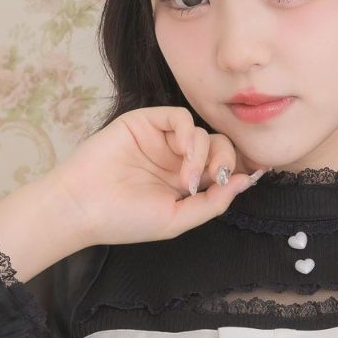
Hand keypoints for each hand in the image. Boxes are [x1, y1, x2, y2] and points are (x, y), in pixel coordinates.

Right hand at [48, 106, 264, 253]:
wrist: (84, 206)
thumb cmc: (125, 220)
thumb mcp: (178, 220)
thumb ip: (213, 203)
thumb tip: (247, 182)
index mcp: (185, 184)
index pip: (222, 168)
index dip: (238, 169)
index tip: (253, 175)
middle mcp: (175, 160)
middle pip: (218, 146)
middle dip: (226, 160)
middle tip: (216, 179)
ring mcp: (161, 141)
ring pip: (203, 132)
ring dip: (204, 154)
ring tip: (187, 180)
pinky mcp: (145, 122)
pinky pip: (180, 116)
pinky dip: (190, 133)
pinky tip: (185, 154)